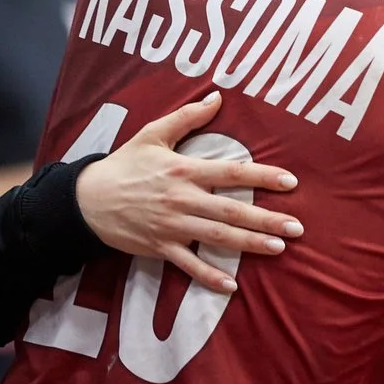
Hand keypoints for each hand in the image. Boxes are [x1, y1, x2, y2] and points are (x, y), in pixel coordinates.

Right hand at [75, 93, 303, 293]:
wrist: (86, 200)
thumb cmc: (123, 165)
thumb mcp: (152, 134)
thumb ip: (187, 117)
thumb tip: (218, 98)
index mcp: (184, 170)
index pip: (231, 173)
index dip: (263, 177)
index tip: (291, 182)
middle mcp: (183, 199)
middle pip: (232, 211)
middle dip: (267, 220)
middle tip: (297, 227)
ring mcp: (172, 226)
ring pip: (218, 238)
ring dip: (250, 245)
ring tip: (279, 248)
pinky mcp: (160, 247)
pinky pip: (189, 265)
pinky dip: (209, 276)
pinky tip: (233, 286)